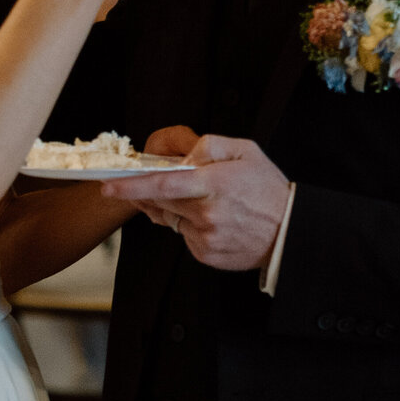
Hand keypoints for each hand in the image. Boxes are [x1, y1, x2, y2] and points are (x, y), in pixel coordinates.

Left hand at [103, 131, 290, 270]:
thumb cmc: (268, 189)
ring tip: (204, 202)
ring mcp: (205, 237)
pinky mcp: (205, 255)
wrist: (291, 233)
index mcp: (215, 184)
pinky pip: (185, 237)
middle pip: (162, 202)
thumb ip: (210, 145)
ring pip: (172, 219)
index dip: (132, 185)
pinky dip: (191, 227)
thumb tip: (183, 156)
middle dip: (149, 194)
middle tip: (150, 185)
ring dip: (177, 209)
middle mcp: (207, 213)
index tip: (109, 184)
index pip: (164, 185)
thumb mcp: (246, 151)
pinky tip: (214, 221)